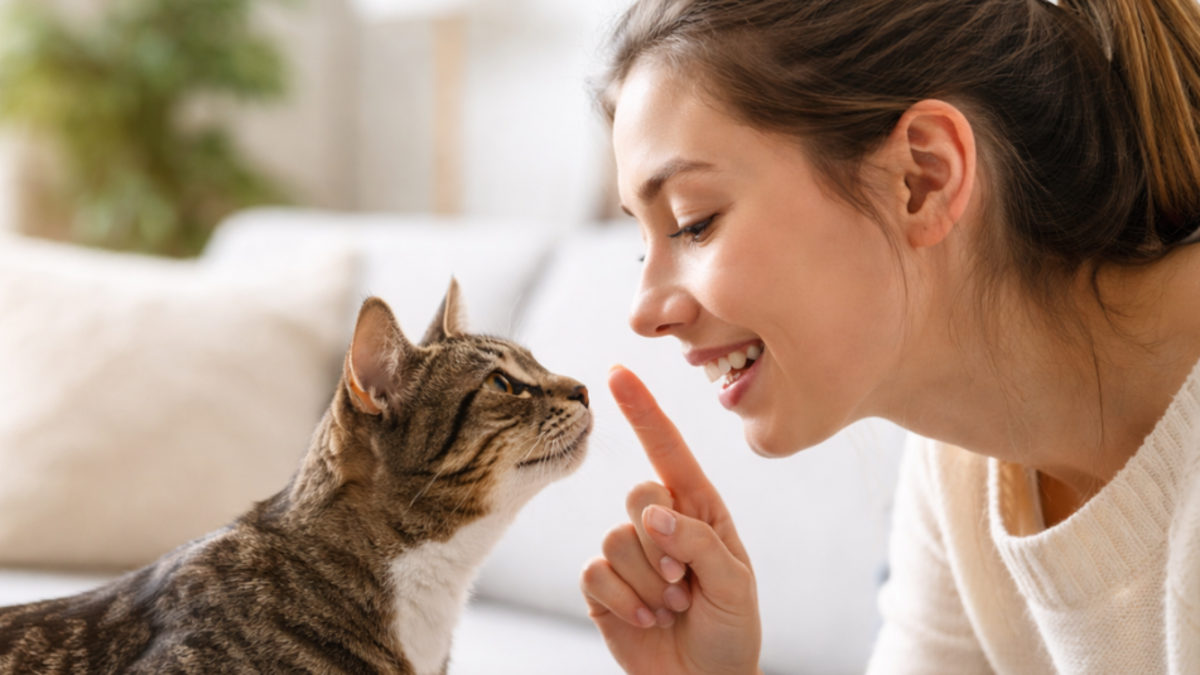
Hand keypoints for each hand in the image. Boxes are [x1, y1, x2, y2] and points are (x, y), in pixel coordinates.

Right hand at [581, 366, 761, 674]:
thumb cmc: (731, 630)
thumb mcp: (735, 583)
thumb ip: (698, 541)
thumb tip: (653, 515)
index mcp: (699, 509)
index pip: (667, 451)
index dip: (642, 410)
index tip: (617, 372)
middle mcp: (660, 522)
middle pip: (638, 495)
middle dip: (663, 545)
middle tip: (686, 584)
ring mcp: (628, 553)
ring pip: (615, 539)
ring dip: (649, 583)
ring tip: (672, 608)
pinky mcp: (602, 586)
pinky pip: (596, 572)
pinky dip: (624, 600)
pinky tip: (646, 619)